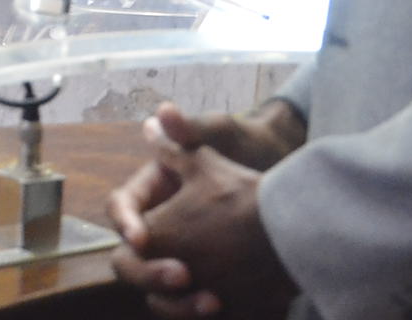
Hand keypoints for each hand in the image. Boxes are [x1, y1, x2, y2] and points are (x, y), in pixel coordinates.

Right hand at [108, 104, 297, 317]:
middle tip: (183, 275)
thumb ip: (190, 130)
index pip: (121, 208)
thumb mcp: (221, 134)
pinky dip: (196, 310)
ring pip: (155, 289)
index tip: (142, 238)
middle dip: (149, 271)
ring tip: (210, 300)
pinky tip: (222, 308)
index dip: (126, 223)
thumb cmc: (248, 147)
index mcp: (153, 190)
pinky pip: (185, 303)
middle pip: (130, 257)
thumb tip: (162, 112)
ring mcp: (179, 255)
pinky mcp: (202, 280)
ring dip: (174, 300)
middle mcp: (160, 225)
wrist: (290, 181)